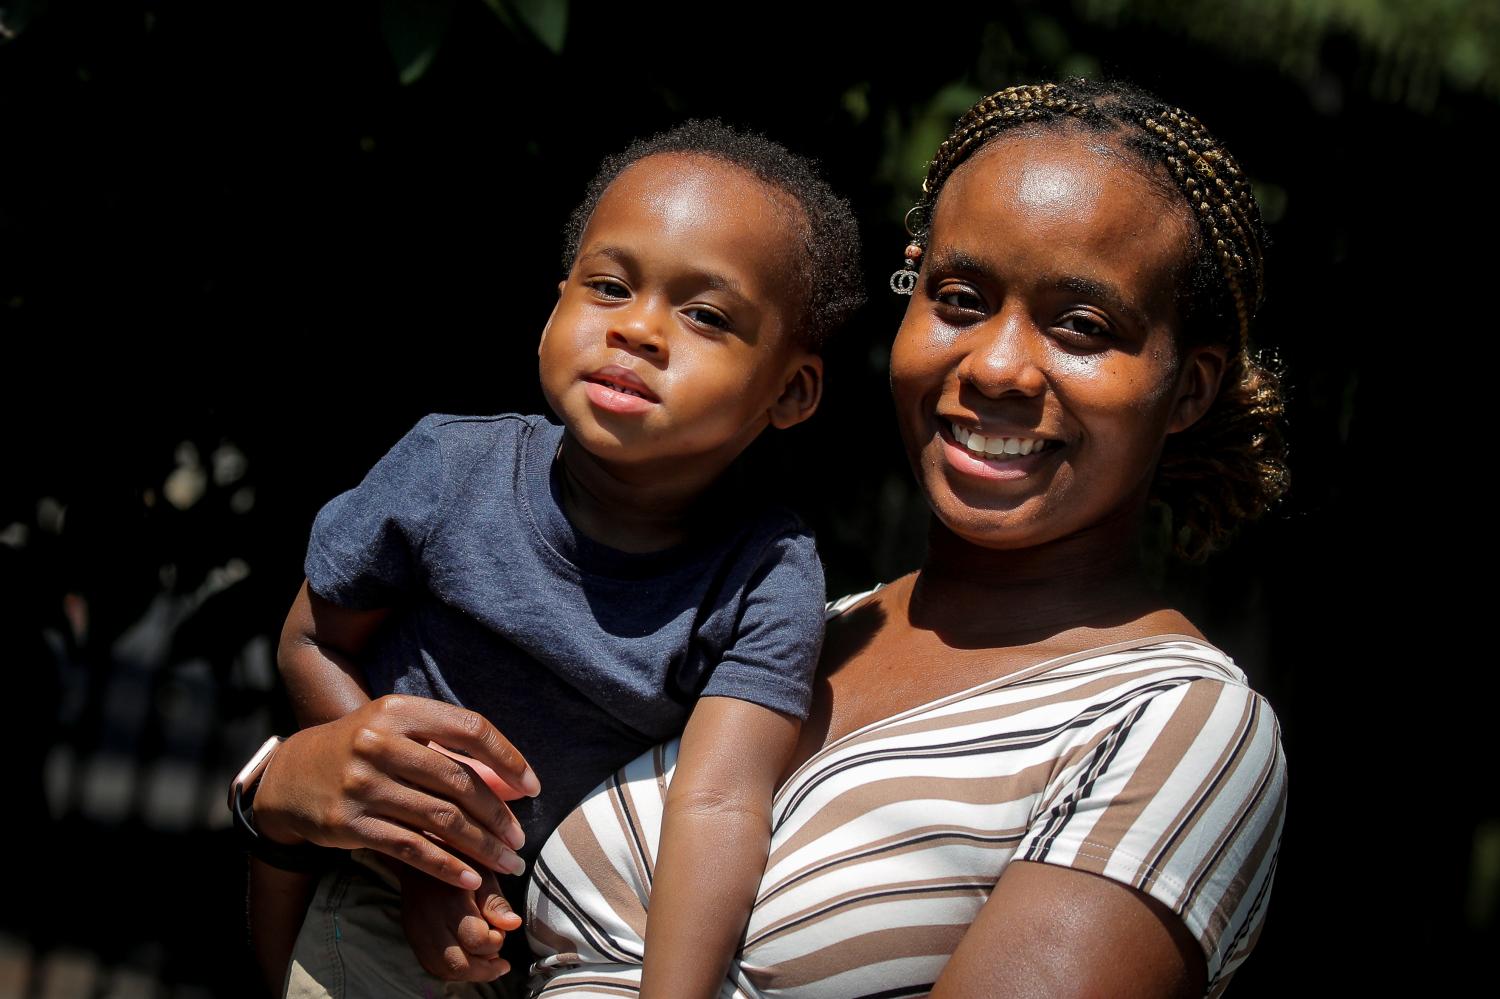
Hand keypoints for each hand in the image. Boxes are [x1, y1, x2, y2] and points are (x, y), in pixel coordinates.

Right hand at [251, 694, 539, 888]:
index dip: (508, 758)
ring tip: (508, 862)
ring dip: (482, 846)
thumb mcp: (403, 734)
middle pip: (458, 781)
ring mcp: (362, 784)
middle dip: (498, 814)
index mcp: (398, 710)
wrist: (292, 775)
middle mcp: (378, 743)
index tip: (533, 787)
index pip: (470, 729)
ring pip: (440, 819)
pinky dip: (447, 867)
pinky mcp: (351, 823)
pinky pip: (412, 849)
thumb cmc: (364, 749)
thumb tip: (516, 785)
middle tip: (520, 839)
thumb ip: (455, 754)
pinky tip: (472, 880)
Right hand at [398, 865, 521, 981]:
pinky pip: (431, 965)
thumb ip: (496, 903)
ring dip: (469, 973)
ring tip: (487, 963)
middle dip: (485, 971)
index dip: (496, 943)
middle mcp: (431, 922)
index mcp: (452, 903)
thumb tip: (514, 925)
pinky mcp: (412, 936)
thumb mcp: (483, 873)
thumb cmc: (459, 861)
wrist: (421, 853)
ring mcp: (417, 932)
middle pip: (458, 964)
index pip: (477, 941)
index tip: (502, 933)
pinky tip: (467, 960)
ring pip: (443, 970)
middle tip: (502, 964)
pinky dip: (451, 970)